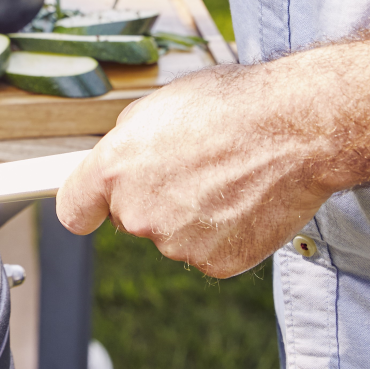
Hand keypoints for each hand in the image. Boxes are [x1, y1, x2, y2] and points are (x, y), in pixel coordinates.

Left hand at [56, 61, 341, 276]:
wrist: (296, 129)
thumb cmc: (233, 107)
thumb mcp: (160, 106)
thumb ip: (128, 141)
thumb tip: (122, 157)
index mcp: (114, 169)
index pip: (73, 209)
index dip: (86, 207)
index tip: (91, 209)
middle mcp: (138, 212)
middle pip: (131, 218)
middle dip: (154, 198)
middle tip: (195, 167)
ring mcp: (176, 242)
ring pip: (173, 234)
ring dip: (193, 214)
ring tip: (227, 177)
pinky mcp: (215, 263)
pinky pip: (210, 251)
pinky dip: (225, 233)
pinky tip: (244, 201)